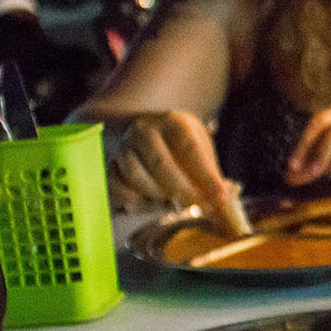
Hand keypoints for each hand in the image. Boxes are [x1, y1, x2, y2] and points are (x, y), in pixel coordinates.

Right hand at [108, 111, 230, 212]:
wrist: (132, 130)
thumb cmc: (175, 145)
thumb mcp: (197, 147)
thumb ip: (210, 173)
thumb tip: (224, 205)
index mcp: (172, 122)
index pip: (191, 150)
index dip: (207, 177)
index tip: (221, 199)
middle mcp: (144, 130)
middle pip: (161, 165)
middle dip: (183, 192)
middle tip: (199, 208)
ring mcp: (122, 146)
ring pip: (136, 178)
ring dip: (157, 197)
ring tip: (172, 203)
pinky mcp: (105, 163)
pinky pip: (118, 188)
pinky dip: (135, 201)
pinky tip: (148, 202)